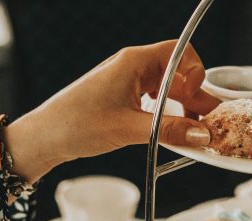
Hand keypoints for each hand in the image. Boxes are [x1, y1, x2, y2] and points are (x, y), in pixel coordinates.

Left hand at [4, 40, 220, 182]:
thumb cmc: (76, 124)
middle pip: (176, 75)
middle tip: (207, 123)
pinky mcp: (121, 100)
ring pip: (166, 91)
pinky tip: (170, 133)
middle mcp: (131, 68)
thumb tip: (201, 134)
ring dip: (181, 109)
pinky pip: (153, 102)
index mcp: (133, 62)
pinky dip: (165, 116)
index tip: (198, 97)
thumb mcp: (129, 129)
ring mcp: (126, 84)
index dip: (195, 72)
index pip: (178, 52)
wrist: (44, 137)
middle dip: (194, 98)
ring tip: (191, 132)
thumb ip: (169, 130)